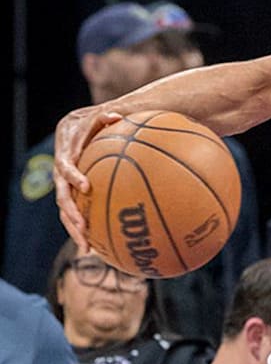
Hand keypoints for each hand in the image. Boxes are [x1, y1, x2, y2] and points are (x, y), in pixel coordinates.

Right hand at [52, 106, 121, 250]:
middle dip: (70, 213)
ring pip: (64, 210)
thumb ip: (104, 117)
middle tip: (83, 227)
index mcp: (65, 153)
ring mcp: (64, 185)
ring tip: (86, 247)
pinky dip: (82, 227)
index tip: (86, 187)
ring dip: (73, 228)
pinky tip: (94, 246)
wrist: (77, 126)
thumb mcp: (96, 116)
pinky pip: (74, 212)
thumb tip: (117, 116)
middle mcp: (60, 172)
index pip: (65, 167)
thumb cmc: (93, 121)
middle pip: (61, 196)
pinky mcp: (71, 193)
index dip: (73, 177)